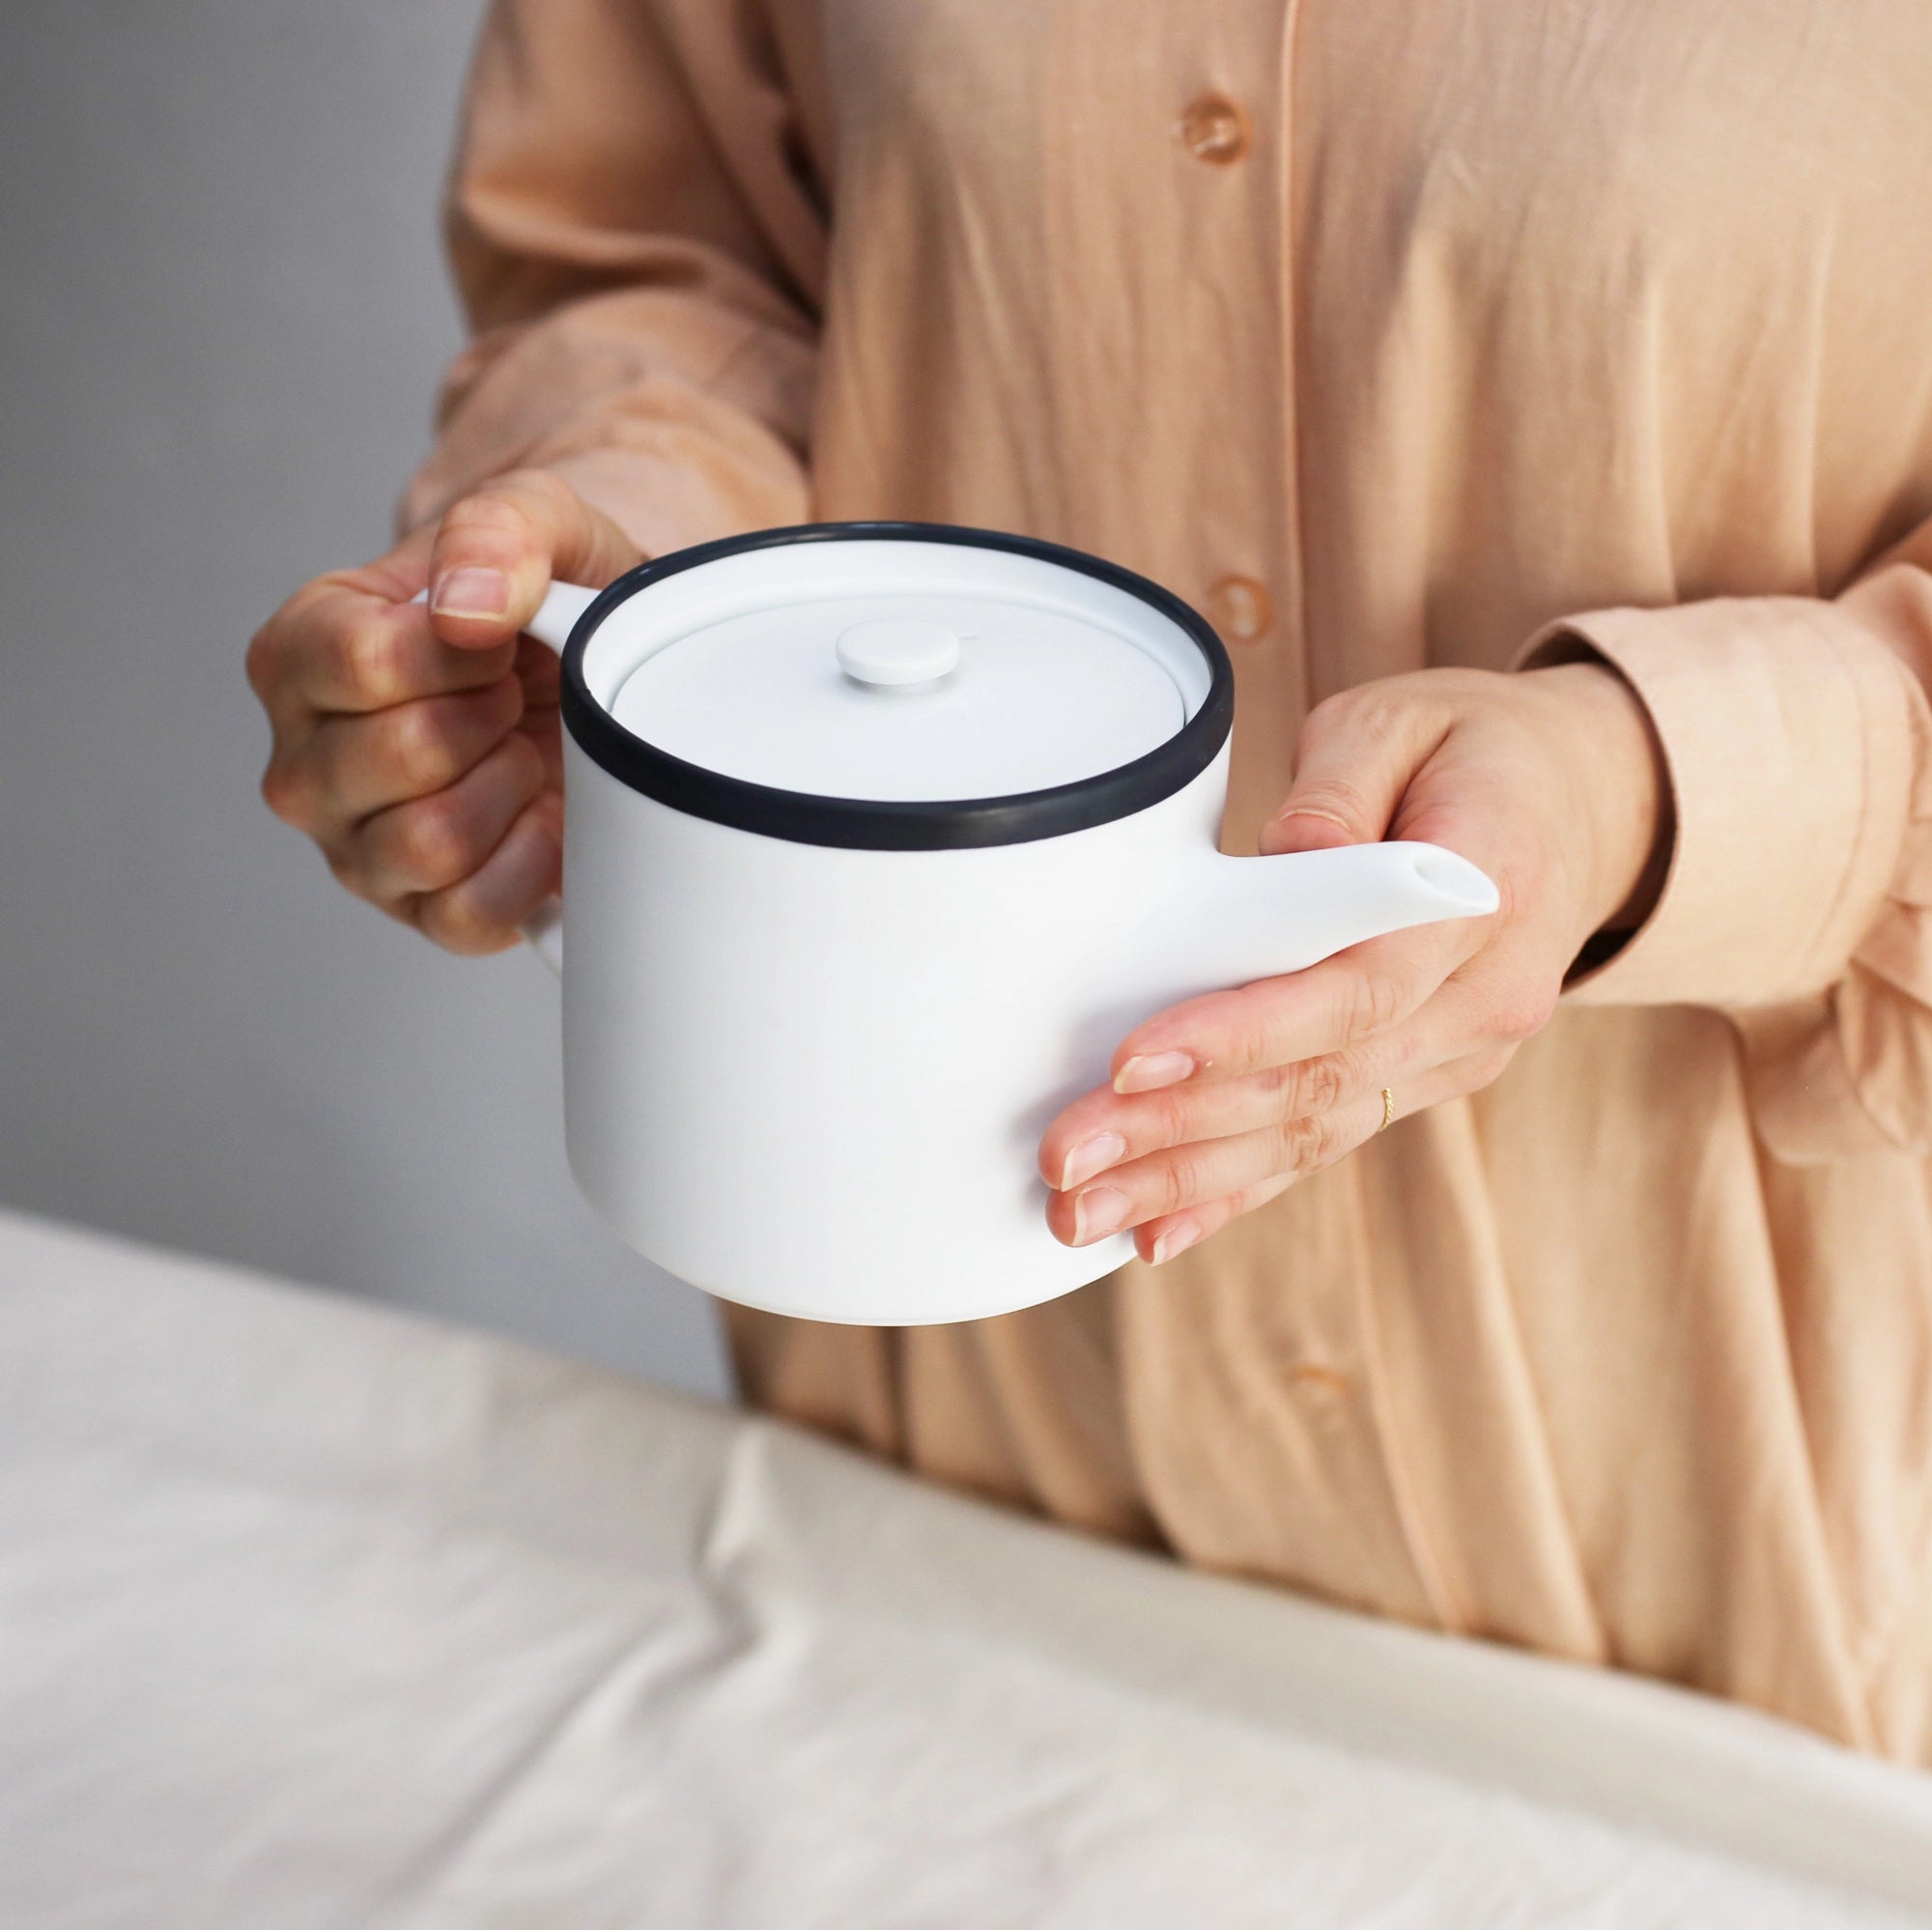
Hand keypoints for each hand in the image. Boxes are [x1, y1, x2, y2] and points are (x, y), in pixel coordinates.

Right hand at [247, 471, 640, 951]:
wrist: (586, 658)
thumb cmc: (539, 596)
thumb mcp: (535, 520)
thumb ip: (498, 531)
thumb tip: (463, 611)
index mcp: (299, 653)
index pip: (361, 662)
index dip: (461, 651)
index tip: (497, 636)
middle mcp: (306, 761)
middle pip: (399, 756)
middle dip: (491, 716)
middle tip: (514, 694)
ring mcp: (357, 846)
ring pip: (429, 843)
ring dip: (508, 788)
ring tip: (521, 748)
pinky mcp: (419, 909)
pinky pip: (467, 916)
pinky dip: (527, 868)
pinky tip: (542, 817)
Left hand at [1038, 662, 1670, 1263]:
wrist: (1579, 802)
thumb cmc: (1471, 750)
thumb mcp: (1402, 721)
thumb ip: (1338, 789)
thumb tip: (1279, 862)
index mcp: (1487, 896)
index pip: (1356, 988)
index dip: (1242, 1034)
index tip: (1131, 1062)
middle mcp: (1483, 999)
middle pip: (1319, 1081)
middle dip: (1181, 1131)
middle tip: (1066, 1160)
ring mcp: (1458, 1054)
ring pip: (1313, 1132)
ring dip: (1190, 1180)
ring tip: (1080, 1213)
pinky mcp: (1424, 1080)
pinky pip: (1325, 1142)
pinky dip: (1239, 1193)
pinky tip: (1157, 1235)